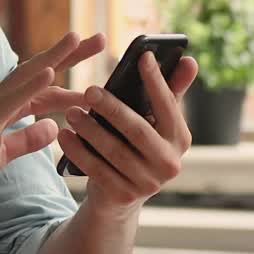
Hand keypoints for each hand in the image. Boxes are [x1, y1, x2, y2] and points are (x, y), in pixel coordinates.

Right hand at [0, 31, 105, 194]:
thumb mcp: (2, 154)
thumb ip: (27, 140)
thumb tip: (55, 128)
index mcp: (6, 108)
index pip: (46, 91)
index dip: (73, 82)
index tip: (101, 77)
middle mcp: (0, 98)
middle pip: (42, 71)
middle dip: (71, 55)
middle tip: (101, 38)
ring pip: (27, 75)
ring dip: (53, 56)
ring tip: (77, 38)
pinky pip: (12, 98)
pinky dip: (32, 83)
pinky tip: (51, 72)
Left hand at [58, 51, 198, 216]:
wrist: (120, 197)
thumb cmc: (136, 147)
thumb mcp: (154, 123)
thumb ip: (169, 92)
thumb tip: (189, 60)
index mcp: (180, 139)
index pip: (169, 105)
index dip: (157, 81)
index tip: (143, 56)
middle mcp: (170, 163)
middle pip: (138, 130)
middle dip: (112, 108)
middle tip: (89, 90)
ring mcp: (148, 183)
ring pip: (114, 151)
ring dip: (90, 129)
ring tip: (71, 112)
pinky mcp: (123, 196)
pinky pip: (96, 170)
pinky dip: (78, 151)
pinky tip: (64, 136)